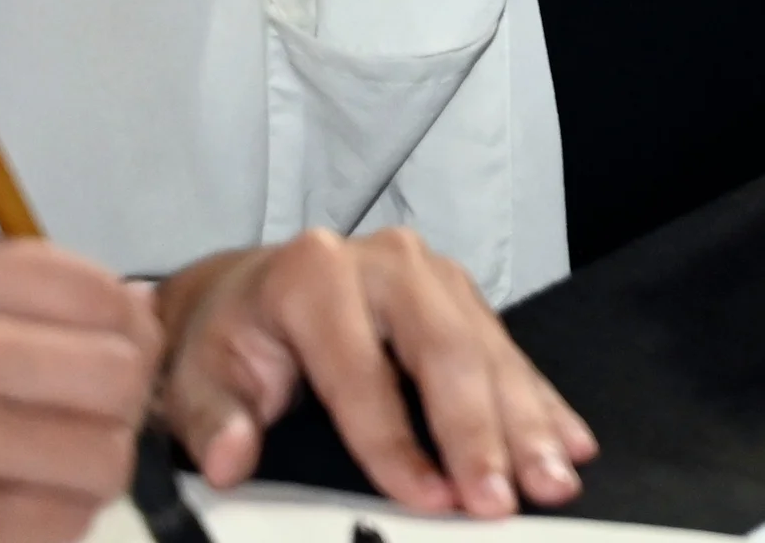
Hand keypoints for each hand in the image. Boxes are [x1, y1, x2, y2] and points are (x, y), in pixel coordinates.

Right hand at [0, 236, 156, 542]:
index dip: (126, 322)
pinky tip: (15, 497)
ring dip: (90, 461)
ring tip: (48, 455)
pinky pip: (64, 522)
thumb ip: (21, 285)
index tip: (111, 340)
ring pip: (105, 457)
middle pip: (119, 375)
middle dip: (117, 395)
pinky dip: (55, 515)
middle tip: (85, 406)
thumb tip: (136, 306)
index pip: (96, 296)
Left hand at [153, 230, 590, 519]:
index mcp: (314, 277)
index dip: (395, 442)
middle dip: (480, 433)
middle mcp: (386, 263)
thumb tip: (232, 459)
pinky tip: (568, 442)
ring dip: (526, 424)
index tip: (428, 500)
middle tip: (504, 498)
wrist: (246, 291)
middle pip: (446, 352)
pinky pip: (510, 351)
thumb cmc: (227, 339)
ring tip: (551, 481)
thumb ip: (213, 419)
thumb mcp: (196, 376)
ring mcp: (435, 275)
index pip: (362, 371)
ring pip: (490, 352)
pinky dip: (541, 403)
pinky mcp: (463, 295)